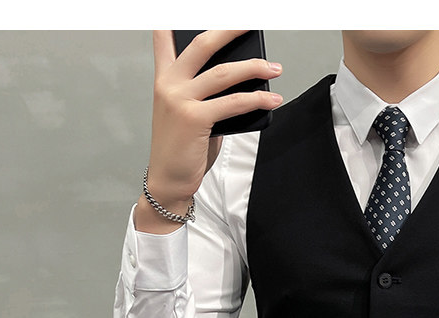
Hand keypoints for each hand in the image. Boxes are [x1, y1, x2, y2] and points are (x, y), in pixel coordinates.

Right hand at [136, 30, 283, 231]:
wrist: (168, 180)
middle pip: (202, 45)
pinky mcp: (194, 118)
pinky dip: (256, 99)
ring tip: (275, 67)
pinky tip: (271, 98)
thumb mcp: (190, 116)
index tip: (187, 10)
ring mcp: (180, 100)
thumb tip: (242, 86)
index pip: (163, 38)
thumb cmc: (182, 149)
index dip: (172, 20)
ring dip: (254, 68)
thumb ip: (207, 96)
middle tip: (250, 23)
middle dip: (229, 29)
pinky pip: (233, 103)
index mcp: (164, 79)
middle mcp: (169, 84)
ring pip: (224, 73)